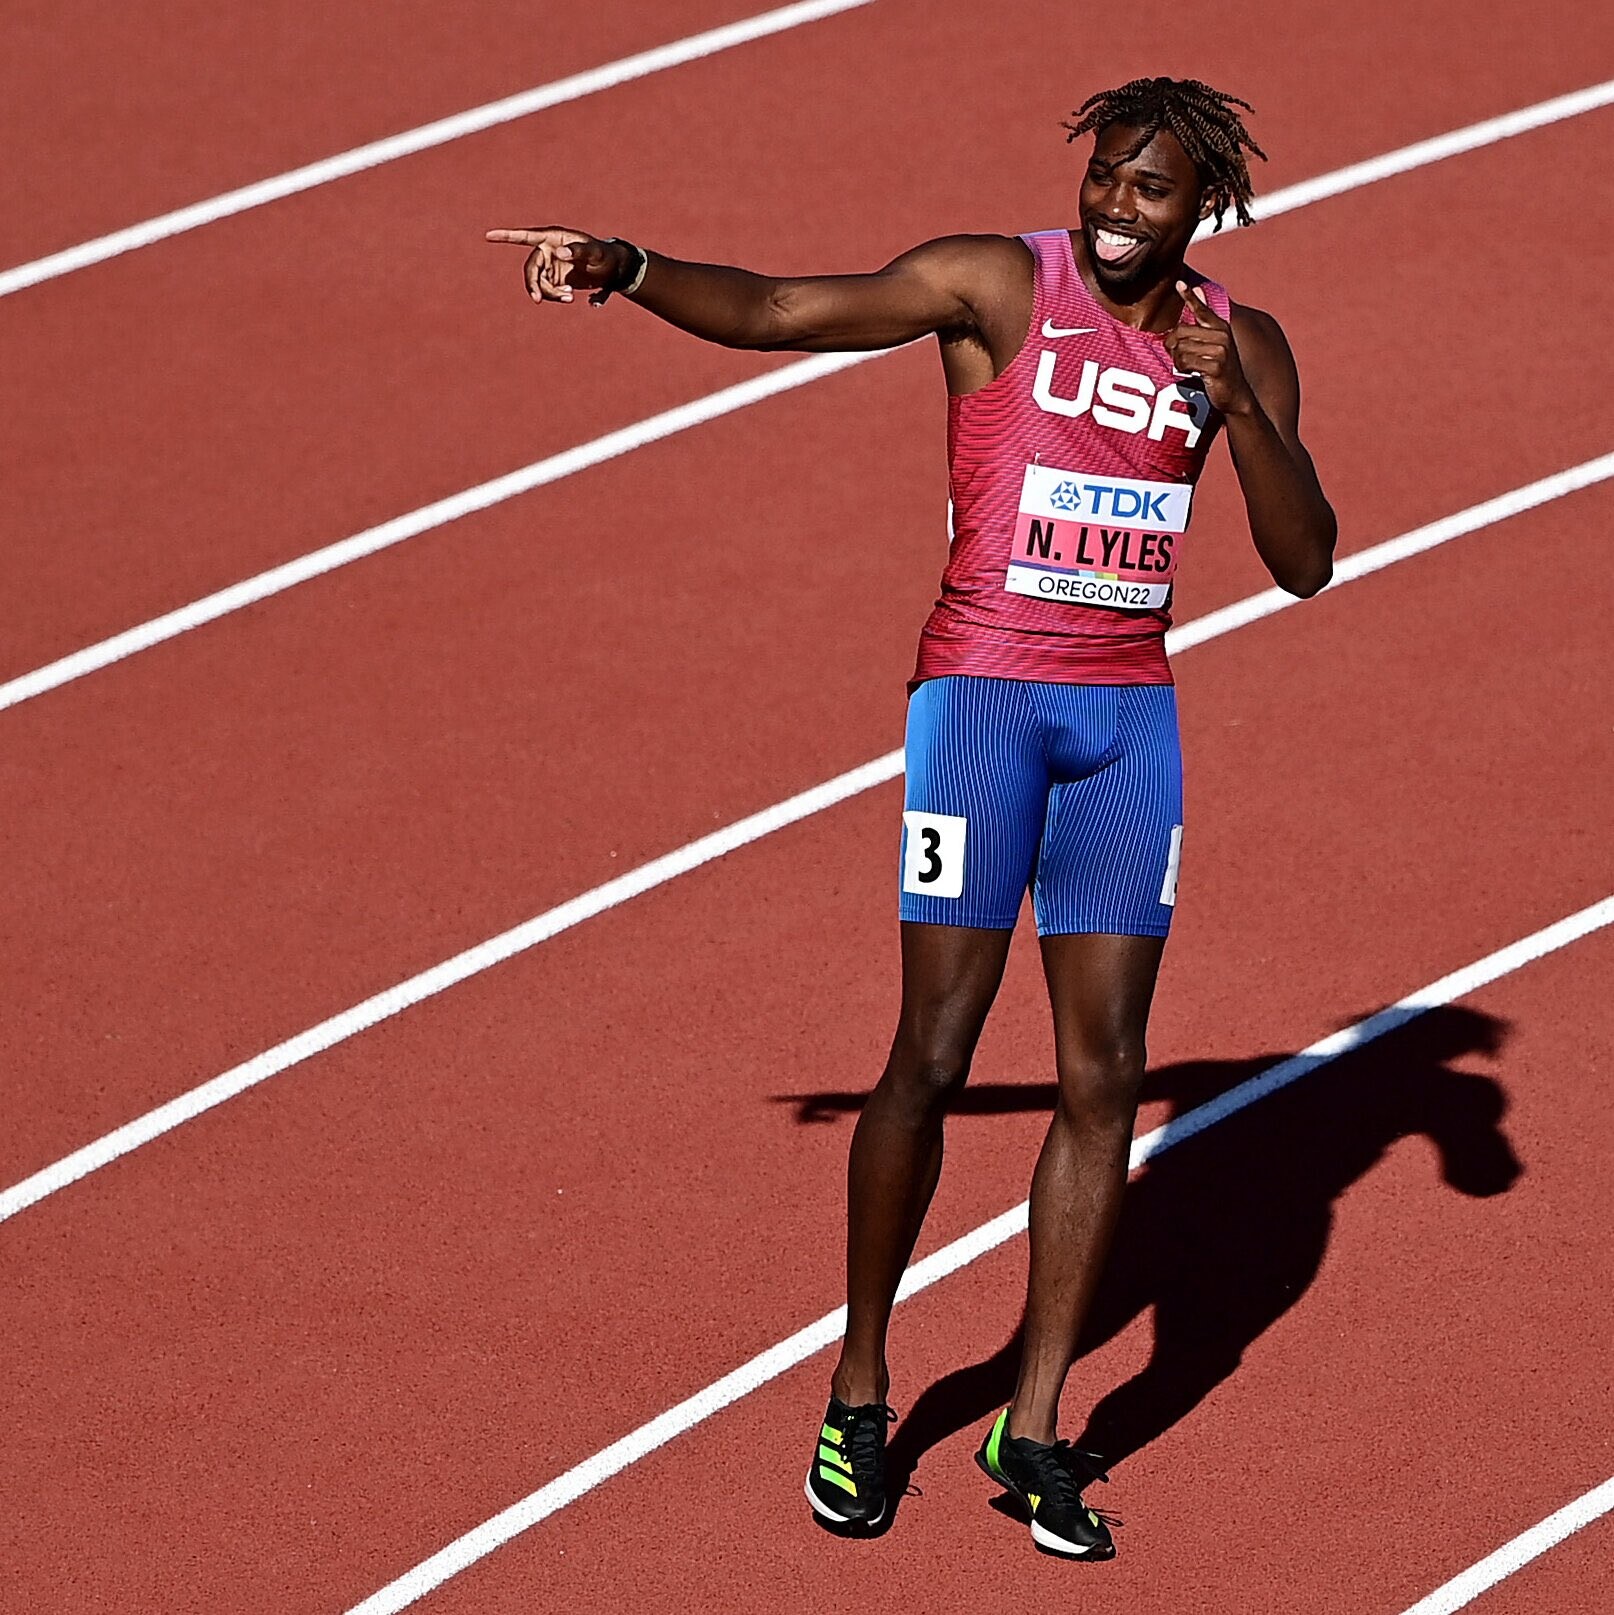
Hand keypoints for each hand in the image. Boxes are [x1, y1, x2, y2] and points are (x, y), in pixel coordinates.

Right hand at [484, 227, 629, 305]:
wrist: (614, 270)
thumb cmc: (605, 256)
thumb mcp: (596, 253)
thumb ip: (579, 251)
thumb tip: (560, 253)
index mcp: (554, 238)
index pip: (526, 236)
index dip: (506, 236)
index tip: (488, 236)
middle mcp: (548, 251)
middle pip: (531, 269)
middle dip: (534, 284)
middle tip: (537, 299)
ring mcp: (551, 266)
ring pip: (539, 283)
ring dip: (550, 294)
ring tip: (569, 297)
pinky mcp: (556, 280)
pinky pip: (548, 292)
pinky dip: (557, 297)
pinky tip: (572, 297)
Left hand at [1162, 281, 1256, 416]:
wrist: (1235, 395)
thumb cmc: (1219, 369)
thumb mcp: (1213, 345)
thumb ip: (1203, 323)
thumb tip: (1199, 289)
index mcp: (1220, 327)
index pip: (1202, 310)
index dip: (1190, 297)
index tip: (1179, 284)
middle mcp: (1222, 335)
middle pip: (1180, 332)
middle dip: (1173, 347)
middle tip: (1179, 358)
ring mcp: (1220, 350)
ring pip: (1180, 349)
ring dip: (1178, 361)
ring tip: (1190, 367)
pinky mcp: (1216, 366)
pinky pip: (1185, 362)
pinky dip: (1183, 370)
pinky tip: (1192, 373)